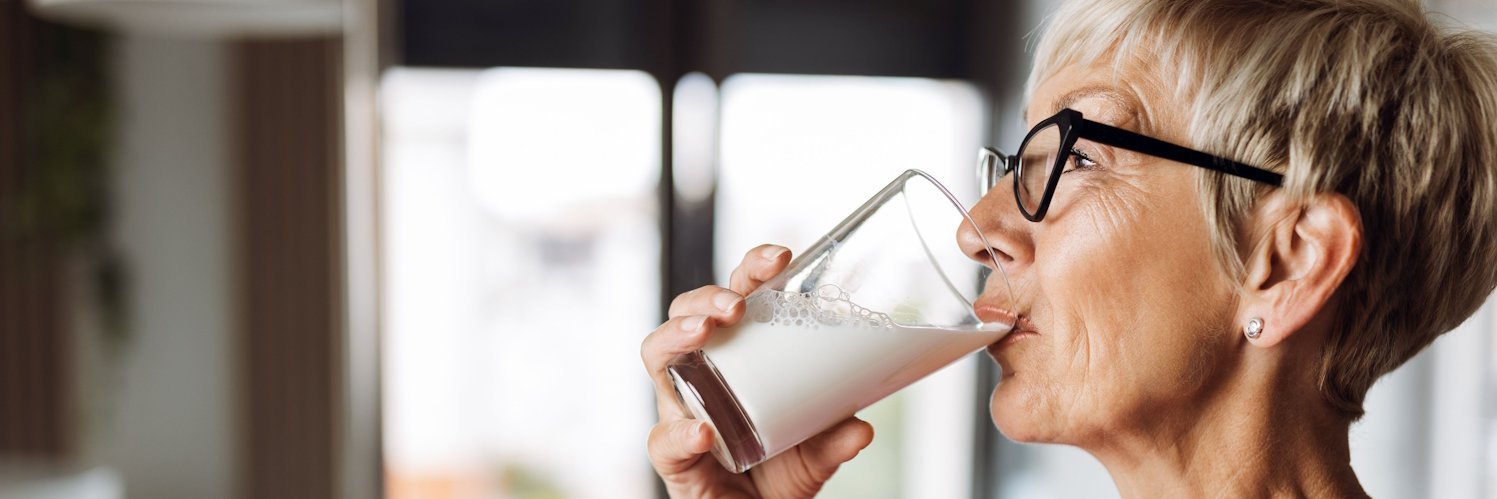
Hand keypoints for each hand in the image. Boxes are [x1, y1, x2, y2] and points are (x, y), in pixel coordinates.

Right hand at [641, 244, 874, 497]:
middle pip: (686, 313)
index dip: (752, 270)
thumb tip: (861, 426)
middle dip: (706, 298)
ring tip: (706, 332)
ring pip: (657, 357)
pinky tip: (702, 432)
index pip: (735, 297)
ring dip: (678, 335)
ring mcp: (679, 410)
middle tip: (736, 305)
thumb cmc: (779, 474)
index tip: (783, 256)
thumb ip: (835, 440)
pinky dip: (681, 434)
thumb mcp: (818, 453)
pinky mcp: (672, 456)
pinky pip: (664, 439)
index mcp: (736, 358)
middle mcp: (700, 375)